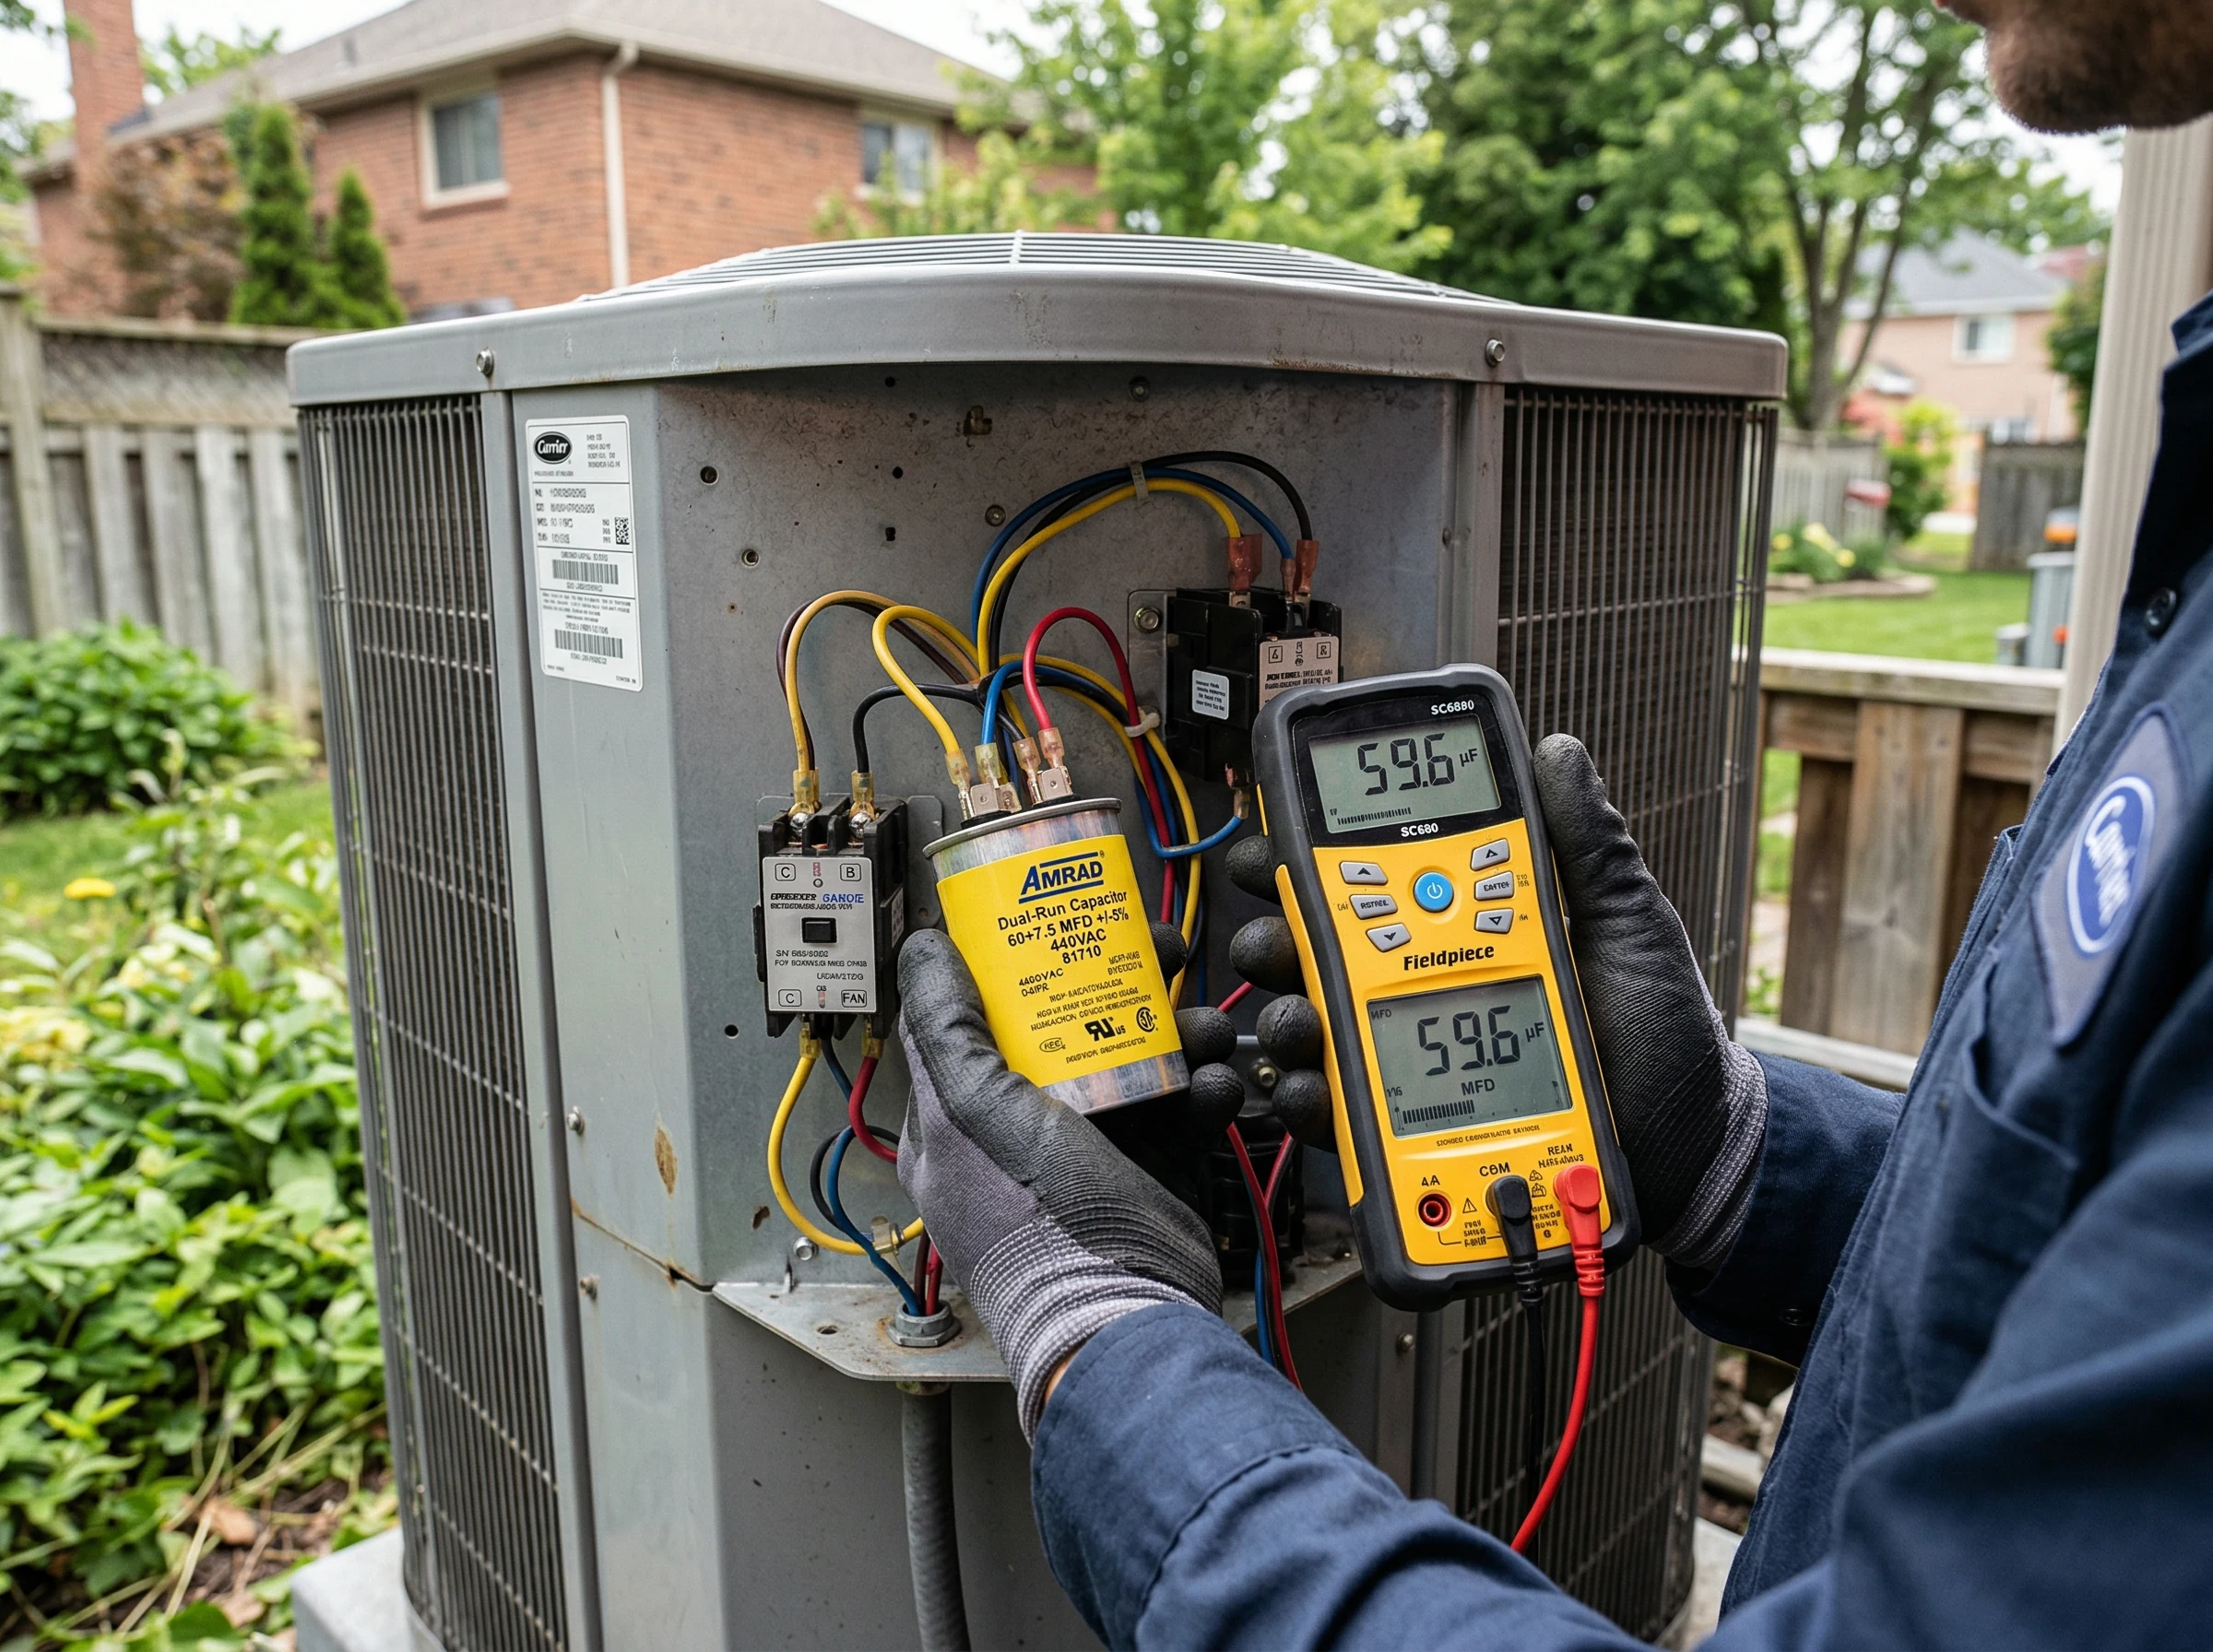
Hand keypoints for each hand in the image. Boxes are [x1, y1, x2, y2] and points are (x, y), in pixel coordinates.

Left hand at [896, 928, 1226, 1438]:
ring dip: (1174, 1027)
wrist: (1127, 1315)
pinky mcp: (1151, 1166)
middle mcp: (1020, 1128)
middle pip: (1065, 1021)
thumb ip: (944, 1028)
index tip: (1052, 915)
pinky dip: (1202, 1084)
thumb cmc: (1036, 1227)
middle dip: (1116, 980)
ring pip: (1133, 1054)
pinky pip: (1179, 1102)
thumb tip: (920, 947)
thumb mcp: (973, 1109)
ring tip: (1199, 1022)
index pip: (972, 1015)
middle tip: (1156, 949)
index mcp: (958, 1117)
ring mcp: (1089, 1148)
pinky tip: (1212, 1079)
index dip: (1012, 959)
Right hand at [1220, 740, 1766, 1269]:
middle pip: (1321, 955)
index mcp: (1470, 931)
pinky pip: (1343, 1115)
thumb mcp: (1628, 924)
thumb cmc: (1664, 1035)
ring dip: (1289, 1018)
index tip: (1275, 843)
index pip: (1374, 883)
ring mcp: (1417, 1060)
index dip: (1312, 859)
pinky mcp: (1416, 1129)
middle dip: (1276, 937)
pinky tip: (1318, 1090)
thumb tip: (1557, 750)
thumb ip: (1586, 843)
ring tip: (1301, 1019)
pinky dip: (1314, 1103)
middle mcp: (1431, 988)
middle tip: (1272, 937)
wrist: (1692, 1147)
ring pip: (1319, 1030)